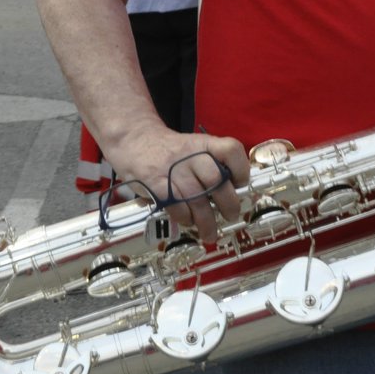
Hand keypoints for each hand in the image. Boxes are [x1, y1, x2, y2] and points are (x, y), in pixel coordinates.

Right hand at [106, 123, 251, 238]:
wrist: (134, 140)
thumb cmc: (170, 151)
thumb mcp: (194, 147)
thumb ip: (212, 164)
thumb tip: (233, 193)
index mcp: (204, 144)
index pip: (230, 149)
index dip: (240, 168)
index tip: (240, 184)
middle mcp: (191, 155)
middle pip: (217, 180)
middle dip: (228, 203)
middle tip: (231, 215)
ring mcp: (173, 170)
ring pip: (197, 199)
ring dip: (207, 221)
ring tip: (210, 233)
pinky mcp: (156, 184)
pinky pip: (176, 206)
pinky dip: (185, 218)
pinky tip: (187, 221)